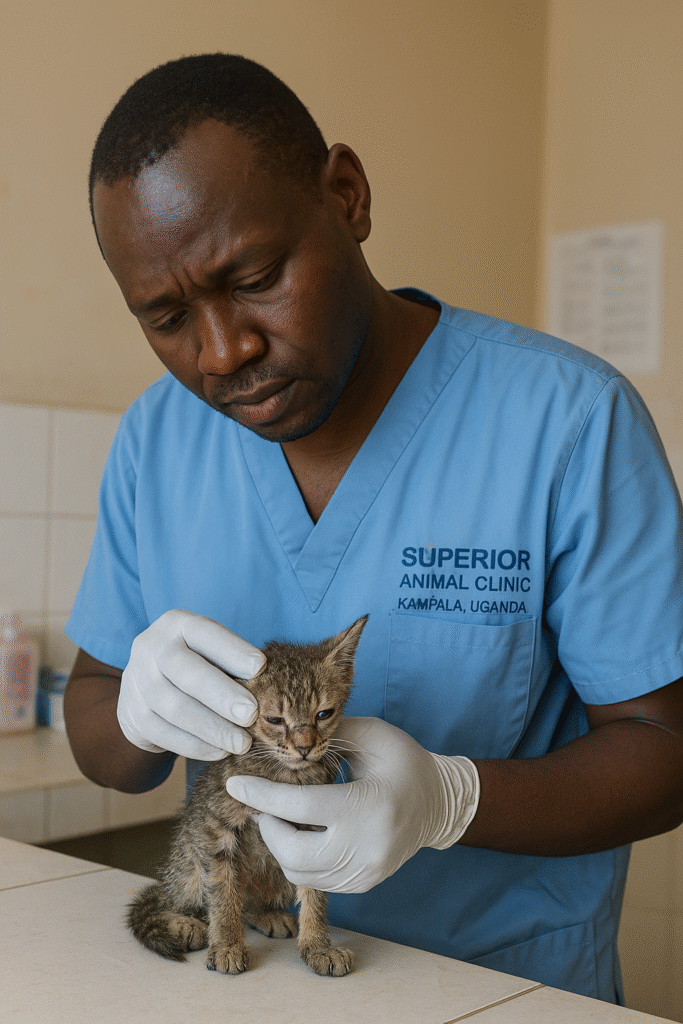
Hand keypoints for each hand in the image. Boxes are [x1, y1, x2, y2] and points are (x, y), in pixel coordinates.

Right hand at [117, 610, 265, 759]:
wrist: (145, 686)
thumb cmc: (196, 664)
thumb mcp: (210, 651)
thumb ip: (233, 662)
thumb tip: (269, 683)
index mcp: (177, 624)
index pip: (205, 633)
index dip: (232, 650)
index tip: (261, 667)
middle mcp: (151, 646)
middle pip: (186, 671)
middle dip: (222, 695)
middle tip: (252, 715)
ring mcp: (137, 680)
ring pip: (175, 707)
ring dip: (213, 728)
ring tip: (242, 743)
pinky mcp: (132, 713)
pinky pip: (164, 733)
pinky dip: (195, 745)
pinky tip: (220, 751)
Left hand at [225, 717, 479, 892]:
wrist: (439, 803)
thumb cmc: (404, 762)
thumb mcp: (373, 735)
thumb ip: (331, 734)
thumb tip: (286, 736)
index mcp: (369, 806)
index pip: (300, 807)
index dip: (263, 795)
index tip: (236, 783)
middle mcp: (367, 847)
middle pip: (292, 852)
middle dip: (268, 826)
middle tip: (265, 804)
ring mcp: (366, 872)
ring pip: (299, 872)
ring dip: (280, 844)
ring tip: (282, 816)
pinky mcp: (363, 884)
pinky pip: (315, 880)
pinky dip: (299, 858)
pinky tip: (303, 832)